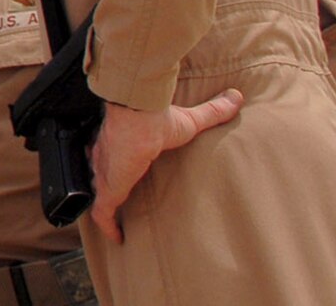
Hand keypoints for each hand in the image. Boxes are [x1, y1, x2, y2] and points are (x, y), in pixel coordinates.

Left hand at [89, 89, 241, 242]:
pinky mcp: (109, 186)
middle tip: (118, 202)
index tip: (121, 172)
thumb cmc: (158, 117)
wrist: (139, 117)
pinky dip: (108, 225)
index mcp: (120, 143)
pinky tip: (118, 238)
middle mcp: (107, 158)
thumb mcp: (189, 119)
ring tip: (117, 224)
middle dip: (107, 186)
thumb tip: (235, 97)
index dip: (113, 165)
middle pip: (102, 175)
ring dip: (107, 209)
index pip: (111, 156)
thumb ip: (211, 111)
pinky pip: (103, 212)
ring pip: (100, 195)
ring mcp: (106, 173)